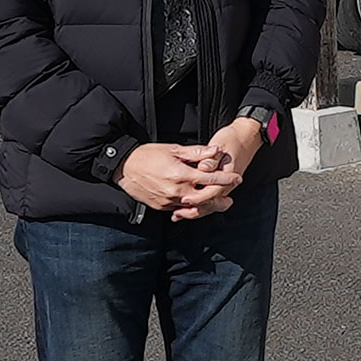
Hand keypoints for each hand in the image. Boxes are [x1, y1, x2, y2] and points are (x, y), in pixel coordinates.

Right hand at [113, 142, 239, 213]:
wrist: (123, 167)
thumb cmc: (148, 155)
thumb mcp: (173, 149)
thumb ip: (196, 152)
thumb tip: (215, 151)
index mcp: (181, 174)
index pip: (210, 178)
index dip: (226, 179)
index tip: (237, 178)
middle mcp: (176, 191)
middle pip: (205, 199)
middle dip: (220, 199)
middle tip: (230, 200)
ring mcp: (167, 201)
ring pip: (193, 207)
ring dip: (207, 207)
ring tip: (218, 206)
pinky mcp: (160, 206)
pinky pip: (179, 210)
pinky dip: (190, 209)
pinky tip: (198, 207)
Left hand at [175, 117, 265, 220]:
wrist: (248, 137)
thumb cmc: (234, 139)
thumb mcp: (221, 144)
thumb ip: (211, 158)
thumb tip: (203, 167)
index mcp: (228, 174)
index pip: (213, 191)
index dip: (198, 197)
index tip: (184, 199)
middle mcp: (228, 183)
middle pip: (211, 203)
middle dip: (194, 209)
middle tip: (178, 212)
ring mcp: (225, 186)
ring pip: (210, 204)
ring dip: (194, 211)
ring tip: (179, 214)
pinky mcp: (221, 186)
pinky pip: (210, 200)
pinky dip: (198, 206)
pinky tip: (186, 209)